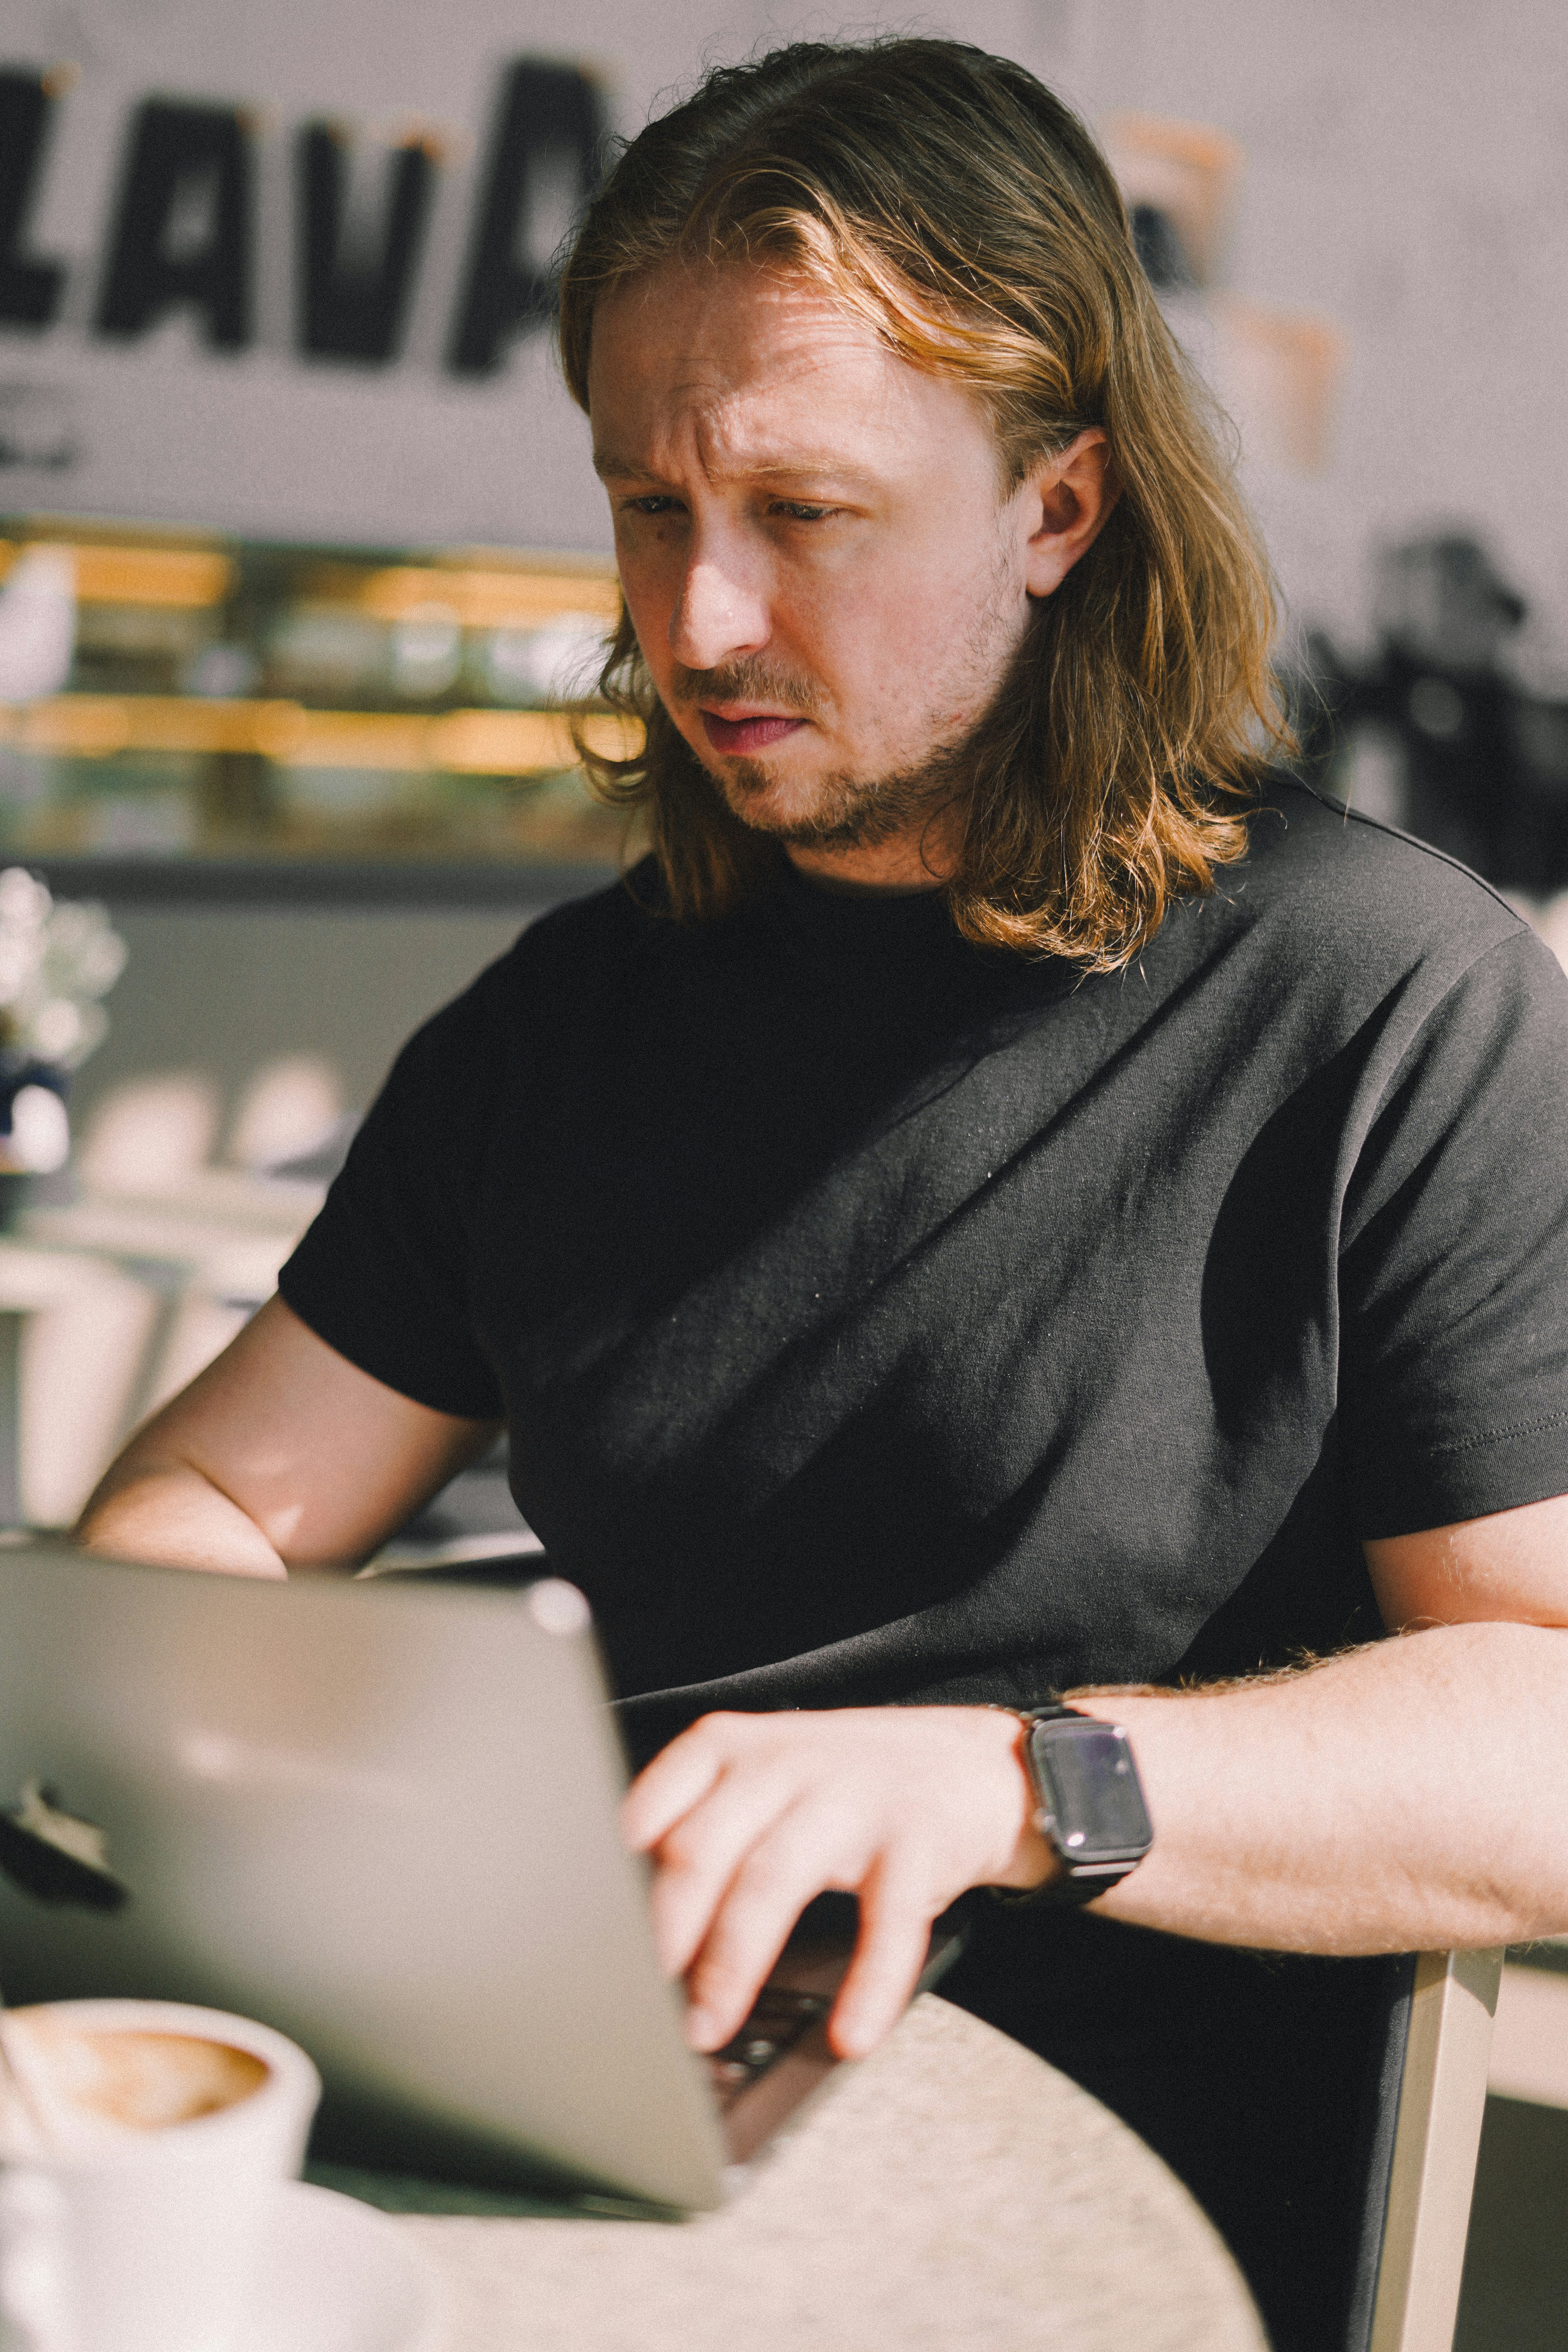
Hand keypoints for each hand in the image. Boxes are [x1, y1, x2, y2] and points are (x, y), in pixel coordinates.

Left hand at [620, 1706, 1054, 2060]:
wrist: (975, 1764)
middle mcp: (782, 1762)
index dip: (612, 1886)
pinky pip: (886, 1916)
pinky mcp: (916, 1836)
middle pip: (699, 1849)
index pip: (649, 1812)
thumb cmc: (846, 1789)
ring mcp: (851, 1793)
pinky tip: (850, 2033)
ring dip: (733, 1963)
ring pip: (773, 1877)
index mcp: (728, 1749)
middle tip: (638, 2008)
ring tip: (708, 2028)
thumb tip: (621, 1930)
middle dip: (661, 1937)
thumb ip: (699, 1833)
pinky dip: (868, 1981)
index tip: (589, 1950)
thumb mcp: (763, 1786)